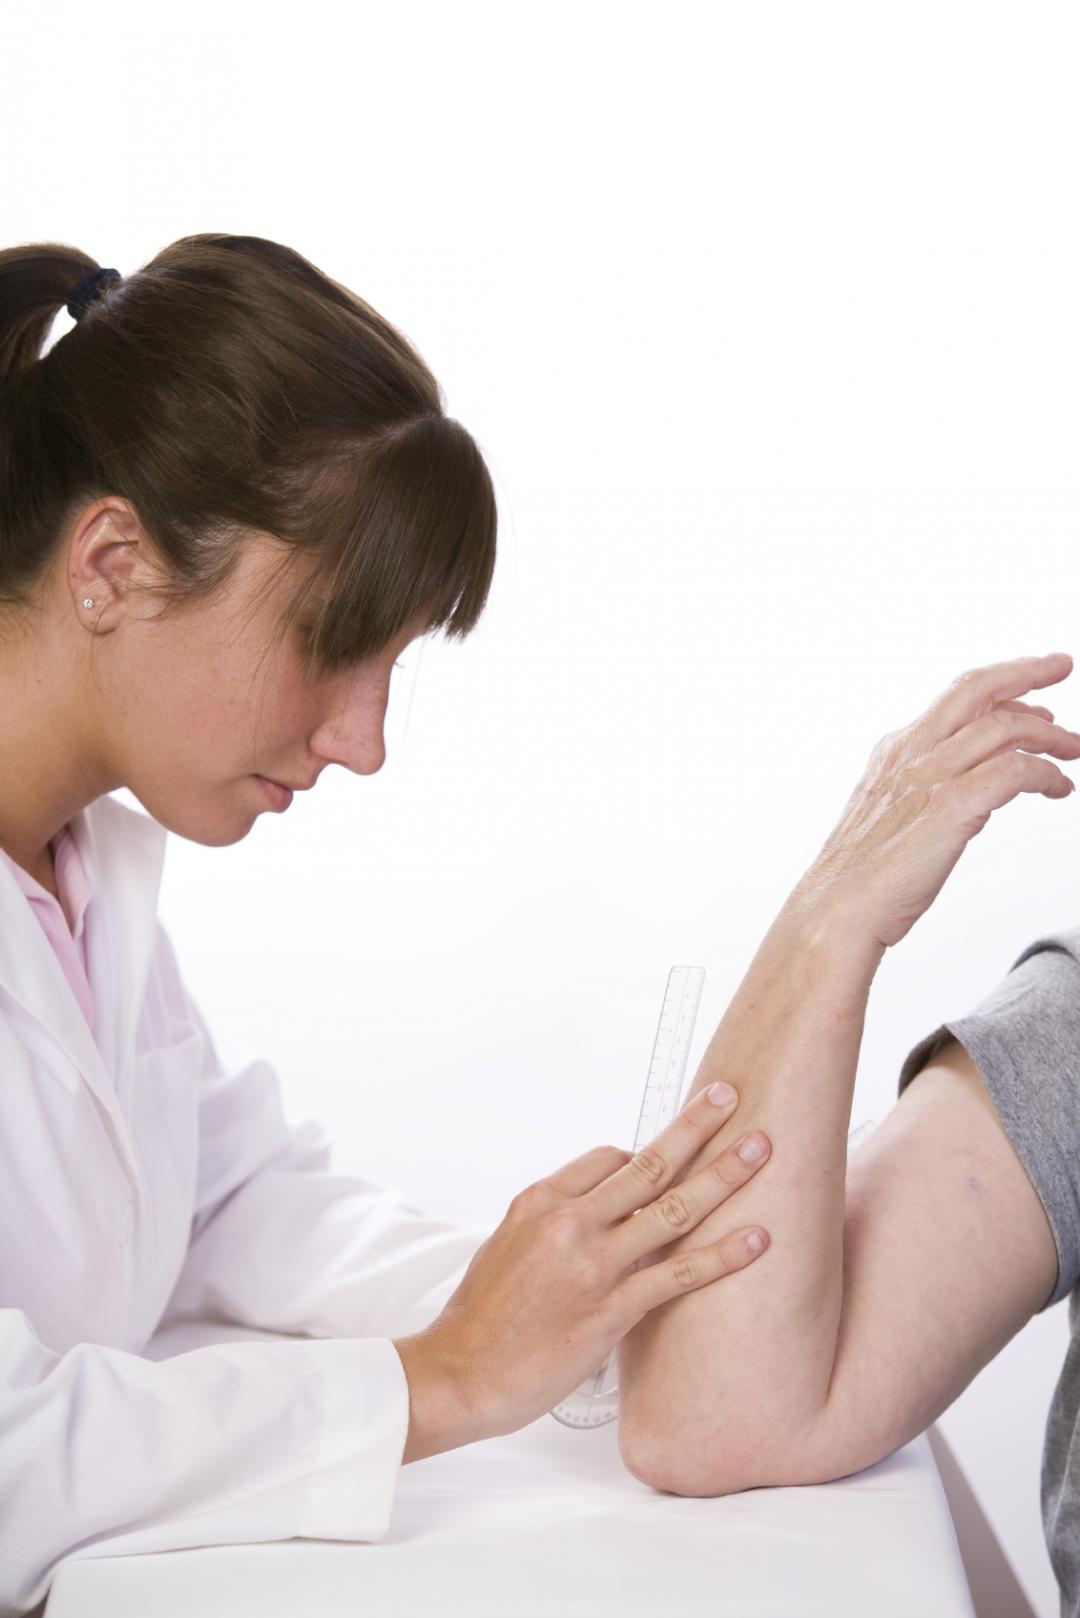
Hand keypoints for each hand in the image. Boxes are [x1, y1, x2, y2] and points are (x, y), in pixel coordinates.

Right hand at [396, 1083, 771, 1444]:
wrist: (460, 1374)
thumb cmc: (479, 1320)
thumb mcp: (505, 1247)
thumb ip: (551, 1225)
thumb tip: (590, 1217)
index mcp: (540, 1200)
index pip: (608, 1158)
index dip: (644, 1156)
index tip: (669, 1160)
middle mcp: (570, 1222)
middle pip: (648, 1163)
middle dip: (694, 1126)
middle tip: (728, 1098)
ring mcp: (594, 1263)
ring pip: (674, 1208)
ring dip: (724, 1176)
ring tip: (761, 1151)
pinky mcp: (612, 1308)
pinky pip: (679, 1275)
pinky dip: (724, 1255)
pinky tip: (756, 1240)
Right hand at [797, 652, 1079, 950]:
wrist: (836, 911)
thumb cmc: (862, 879)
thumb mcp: (890, 816)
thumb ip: (930, 791)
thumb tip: (979, 785)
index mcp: (894, 751)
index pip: (955, 699)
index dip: (1001, 688)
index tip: (1031, 688)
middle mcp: (911, 753)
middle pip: (975, 689)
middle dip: (1025, 671)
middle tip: (1060, 666)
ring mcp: (928, 776)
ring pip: (1003, 727)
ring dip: (1050, 735)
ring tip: (1072, 750)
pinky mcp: (949, 806)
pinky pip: (1014, 771)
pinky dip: (1045, 775)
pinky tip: (1058, 788)